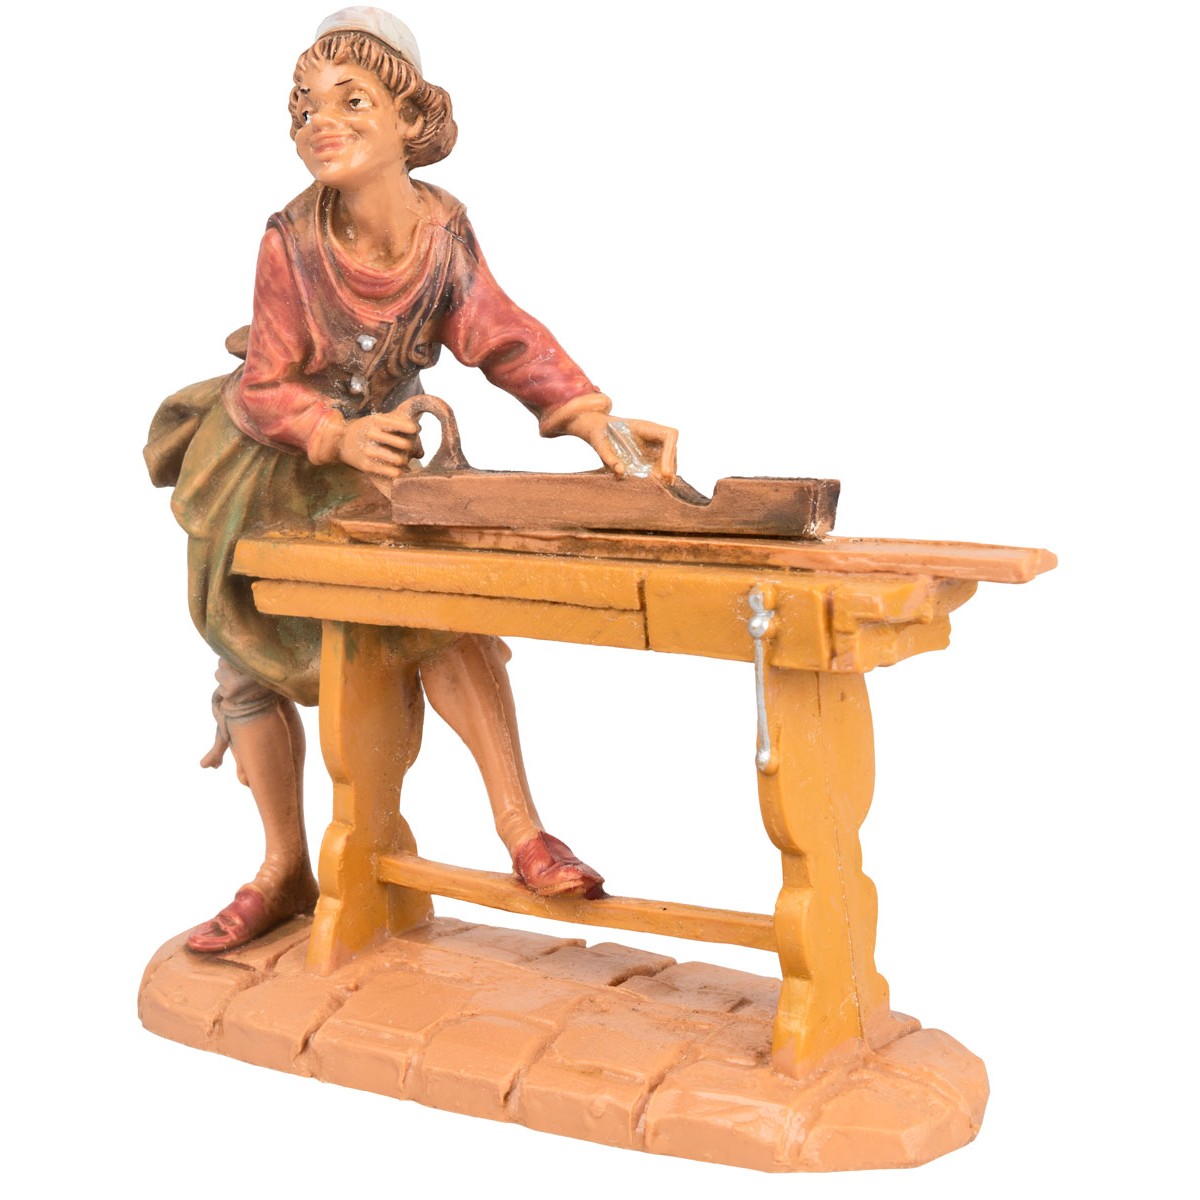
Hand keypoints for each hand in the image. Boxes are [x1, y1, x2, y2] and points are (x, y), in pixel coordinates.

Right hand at [338, 411, 423, 477]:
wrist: (340, 442)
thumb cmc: (368, 429)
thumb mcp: (378, 420)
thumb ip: (398, 420)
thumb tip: (419, 428)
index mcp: (377, 421)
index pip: (398, 423)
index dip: (409, 428)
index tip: (415, 430)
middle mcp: (372, 434)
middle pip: (404, 444)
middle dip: (411, 446)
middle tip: (410, 448)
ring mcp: (368, 450)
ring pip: (399, 459)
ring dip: (405, 460)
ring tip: (403, 460)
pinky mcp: (366, 465)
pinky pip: (390, 471)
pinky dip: (397, 472)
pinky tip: (398, 470)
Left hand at [560, 410, 678, 481]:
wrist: (597, 430)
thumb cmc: (600, 434)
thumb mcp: (600, 445)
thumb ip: (609, 457)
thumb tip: (621, 472)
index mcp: (645, 427)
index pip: (669, 436)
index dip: (670, 454)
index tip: (665, 473)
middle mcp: (654, 435)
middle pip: (672, 451)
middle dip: (669, 468)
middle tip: (663, 484)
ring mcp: (654, 445)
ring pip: (669, 460)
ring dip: (666, 474)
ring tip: (660, 487)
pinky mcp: (651, 455)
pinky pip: (661, 465)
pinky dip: (660, 476)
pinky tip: (656, 486)